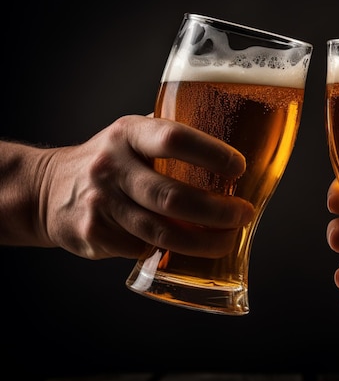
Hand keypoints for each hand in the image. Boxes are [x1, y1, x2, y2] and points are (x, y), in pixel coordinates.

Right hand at [33, 115, 254, 259]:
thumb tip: (232, 144)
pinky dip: (169, 252)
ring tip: (229, 239)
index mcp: (128, 133)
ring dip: (203, 242)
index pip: (174, 138)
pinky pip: (143, 249)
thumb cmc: (110, 161)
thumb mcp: (133, 135)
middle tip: (243, 214)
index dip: (213, 154)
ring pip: (161, 232)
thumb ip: (170, 137)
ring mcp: (100, 203)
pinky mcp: (94, 234)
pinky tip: (185, 247)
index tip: (240, 169)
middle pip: (173, 196)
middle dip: (218, 212)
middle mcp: (111, 166)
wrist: (48, 190)